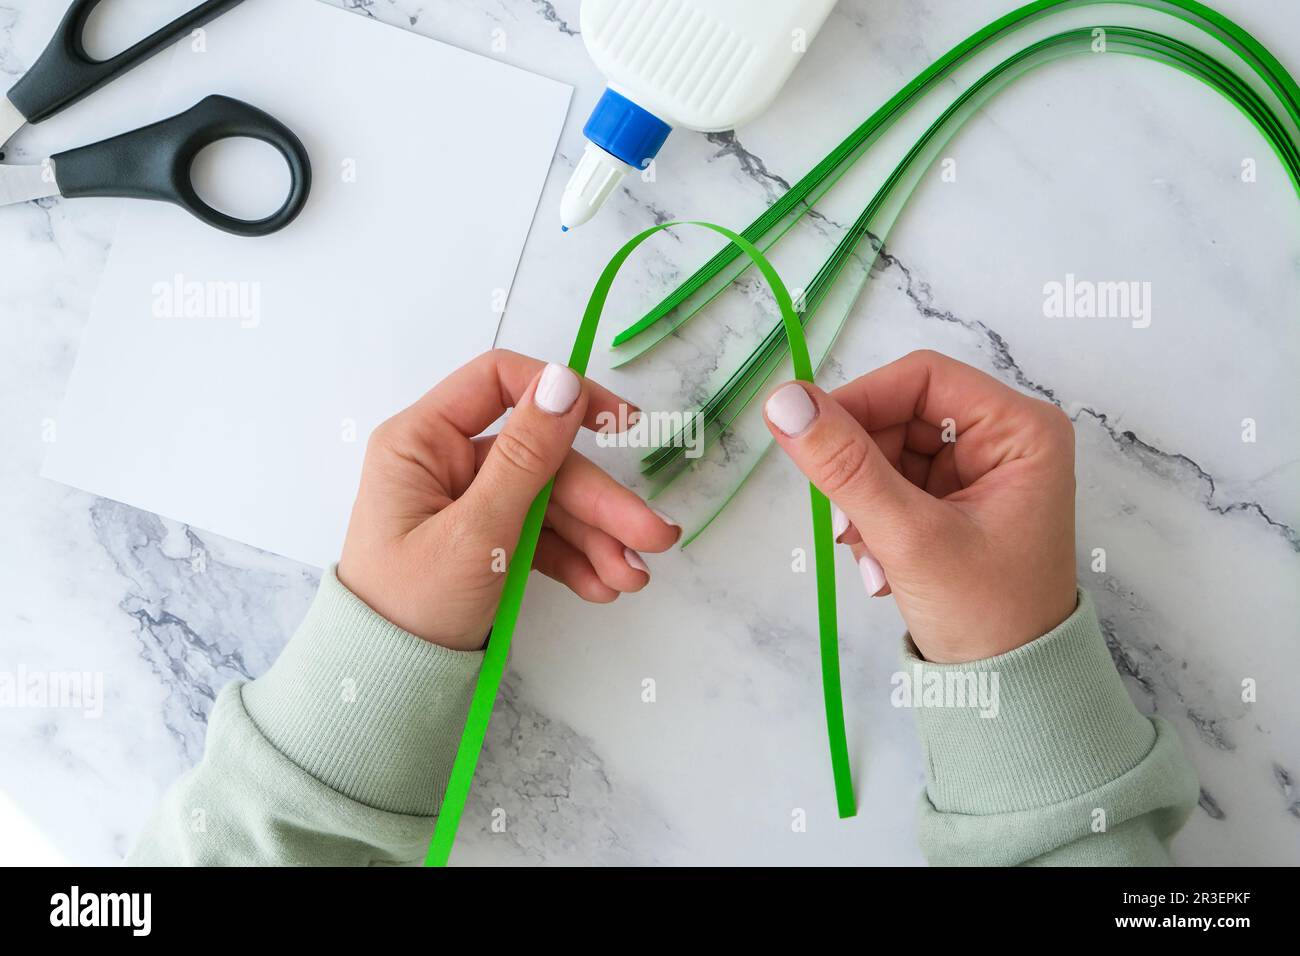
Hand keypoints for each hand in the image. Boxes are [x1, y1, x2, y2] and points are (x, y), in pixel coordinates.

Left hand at [338, 349, 679, 650]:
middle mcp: (444, 461)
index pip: (500, 383)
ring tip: (632, 580)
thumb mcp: (477, 531)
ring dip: (597, 538)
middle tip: (654, 537)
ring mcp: (468, 502)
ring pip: (551, 501)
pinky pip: (541, 535)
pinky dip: (575, 558)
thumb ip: (526, 456)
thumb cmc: (412, 606)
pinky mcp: (486, 540)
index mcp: (422, 441)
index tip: (622, 424)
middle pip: (543, 457)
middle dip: (600, 502)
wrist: (388, 688)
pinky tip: (603, 586)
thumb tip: (564, 379)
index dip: (564, 394)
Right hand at [763, 350, 1077, 663]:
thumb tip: (783, 402)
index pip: (921, 379)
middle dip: (861, 467)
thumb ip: (845, 466)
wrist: (1011, 691)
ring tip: (870, 555)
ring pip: (888, 451)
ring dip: (862, 500)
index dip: (859, 400)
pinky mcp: (955, 502)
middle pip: (900, 414)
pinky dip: (873, 518)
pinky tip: (879, 562)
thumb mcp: (908, 536)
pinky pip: (893, 484)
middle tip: (844, 523)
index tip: (806, 436)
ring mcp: (980, 471)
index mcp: (1020, 429)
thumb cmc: (984, 613)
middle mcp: (1005, 438)